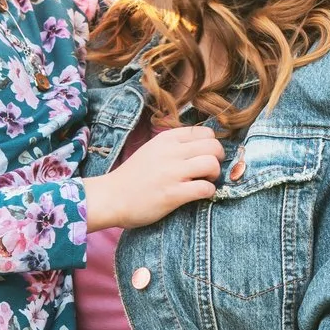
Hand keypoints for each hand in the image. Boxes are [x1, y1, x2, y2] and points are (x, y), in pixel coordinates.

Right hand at [83, 125, 222, 228]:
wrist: (111, 197)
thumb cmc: (133, 176)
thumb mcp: (152, 150)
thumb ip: (174, 146)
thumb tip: (203, 147)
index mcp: (166, 139)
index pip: (205, 132)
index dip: (212, 145)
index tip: (205, 157)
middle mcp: (171, 152)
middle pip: (214, 146)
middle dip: (218, 159)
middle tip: (209, 171)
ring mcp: (172, 173)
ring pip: (212, 164)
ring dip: (215, 175)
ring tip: (205, 182)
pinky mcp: (173, 194)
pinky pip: (205, 188)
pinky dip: (209, 192)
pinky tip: (199, 195)